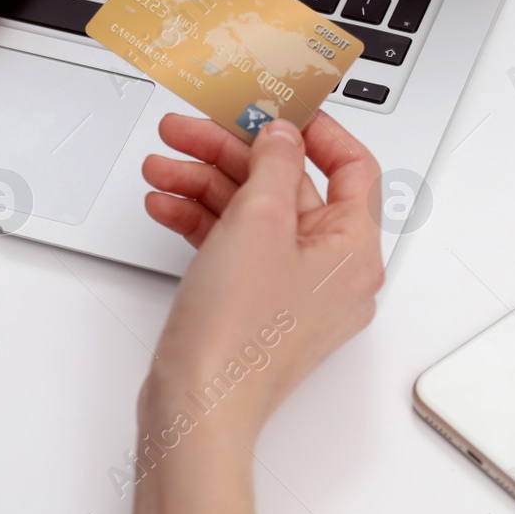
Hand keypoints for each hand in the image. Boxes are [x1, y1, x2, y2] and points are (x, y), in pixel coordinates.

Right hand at [131, 113, 383, 513]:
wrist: (196, 406)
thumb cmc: (238, 334)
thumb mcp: (260, 220)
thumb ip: (275, 163)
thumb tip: (284, 134)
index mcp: (354, 250)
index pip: (353, 168)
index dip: (314, 130)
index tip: (275, 107)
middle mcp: (331, 271)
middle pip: (288, 186)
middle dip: (231, 153)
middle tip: (189, 129)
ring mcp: (290, 290)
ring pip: (253, 214)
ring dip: (204, 183)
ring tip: (161, 165)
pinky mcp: (254, 305)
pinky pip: (233, 245)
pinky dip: (199, 220)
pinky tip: (164, 203)